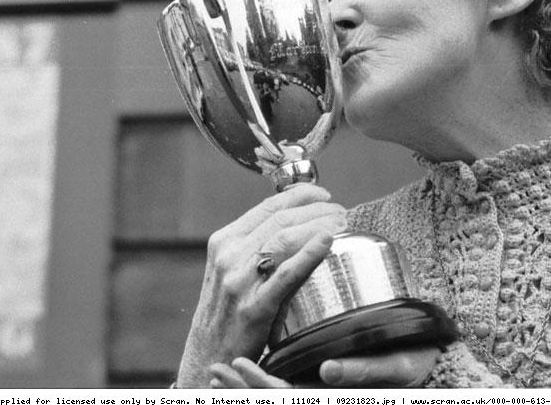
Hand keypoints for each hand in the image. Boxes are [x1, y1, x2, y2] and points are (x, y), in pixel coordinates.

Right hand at [176, 184, 346, 387]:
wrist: (209, 355)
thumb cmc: (228, 311)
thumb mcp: (231, 269)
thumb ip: (255, 245)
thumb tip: (297, 221)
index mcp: (225, 241)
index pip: (268, 207)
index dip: (301, 195)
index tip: (323, 195)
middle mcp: (229, 256)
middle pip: (281, 219)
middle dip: (317, 209)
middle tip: (341, 211)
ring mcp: (239, 282)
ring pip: (284, 238)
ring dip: (319, 225)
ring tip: (341, 223)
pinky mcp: (253, 308)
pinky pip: (285, 274)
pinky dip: (309, 254)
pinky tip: (327, 241)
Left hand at [209, 346, 439, 388]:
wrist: (431, 367)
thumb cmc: (417, 364)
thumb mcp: (397, 369)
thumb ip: (364, 370)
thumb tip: (327, 372)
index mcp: (334, 397)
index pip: (287, 399)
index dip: (257, 387)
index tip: (234, 367)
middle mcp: (323, 396)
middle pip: (274, 401)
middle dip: (240, 391)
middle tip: (213, 371)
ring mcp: (323, 392)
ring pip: (277, 397)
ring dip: (246, 389)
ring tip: (219, 373)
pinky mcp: (324, 384)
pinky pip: (289, 386)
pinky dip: (264, 380)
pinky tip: (249, 367)